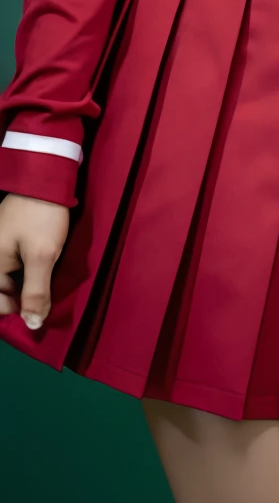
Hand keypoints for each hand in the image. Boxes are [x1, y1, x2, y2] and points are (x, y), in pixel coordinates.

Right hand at [0, 193, 69, 331]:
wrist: (46, 176)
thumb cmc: (41, 217)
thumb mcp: (41, 256)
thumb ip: (35, 292)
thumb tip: (32, 325)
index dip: (17, 312)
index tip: (39, 310)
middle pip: (5, 291)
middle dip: (25, 299)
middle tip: (47, 300)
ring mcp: (1, 247)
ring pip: (14, 279)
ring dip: (30, 285)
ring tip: (50, 285)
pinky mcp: (13, 239)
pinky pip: (19, 265)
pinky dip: (32, 270)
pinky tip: (47, 269)